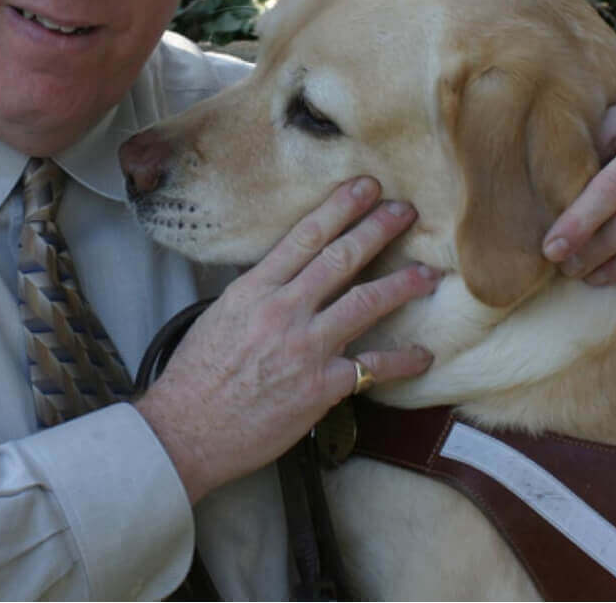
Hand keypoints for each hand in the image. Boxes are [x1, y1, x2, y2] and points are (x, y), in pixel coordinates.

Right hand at [135, 177, 435, 502]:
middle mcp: (282, 311)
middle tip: (405, 211)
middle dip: (377, 229)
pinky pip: (373, 368)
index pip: (304, 237)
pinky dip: (403, 360)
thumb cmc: (197, 376)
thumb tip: (286, 275)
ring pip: (364, 303)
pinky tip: (423, 355)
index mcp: (254, 290)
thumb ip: (257, 293)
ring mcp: (304, 348)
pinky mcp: (321, 387)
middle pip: (340, 258)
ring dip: (401, 284)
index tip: (364, 187)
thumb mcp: (220, 316)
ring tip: (428, 273)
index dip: (339, 207)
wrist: (187, 429)